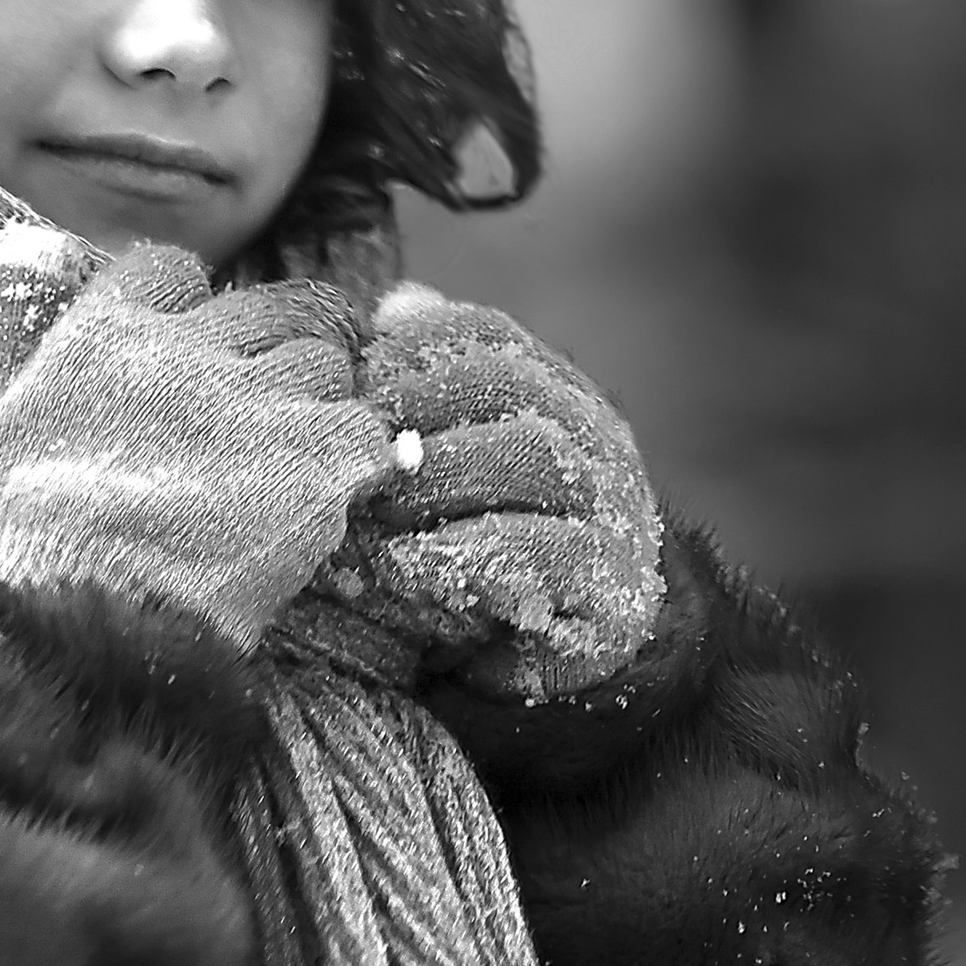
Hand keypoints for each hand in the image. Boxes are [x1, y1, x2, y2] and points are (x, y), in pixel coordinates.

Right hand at [0, 228, 395, 649]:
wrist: (84, 618)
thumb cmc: (20, 537)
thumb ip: (8, 327)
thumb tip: (22, 242)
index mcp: (109, 332)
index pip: (173, 270)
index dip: (189, 312)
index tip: (188, 357)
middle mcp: (191, 349)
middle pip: (270, 310)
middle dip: (272, 352)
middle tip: (262, 416)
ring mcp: (260, 400)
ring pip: (327, 363)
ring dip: (318, 406)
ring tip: (292, 464)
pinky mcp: (317, 458)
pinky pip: (370, 433)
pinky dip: (359, 463)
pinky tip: (330, 499)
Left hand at [347, 285, 662, 699]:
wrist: (546, 662)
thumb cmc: (475, 547)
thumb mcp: (446, 459)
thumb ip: (426, 390)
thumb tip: (396, 303)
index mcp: (553, 392)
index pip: (488, 333)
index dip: (414, 345)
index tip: (358, 379)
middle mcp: (594, 437)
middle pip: (506, 382)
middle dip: (416, 407)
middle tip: (353, 450)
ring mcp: (612, 508)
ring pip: (529, 453)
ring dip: (436, 478)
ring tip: (377, 511)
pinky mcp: (608, 587)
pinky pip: (537, 550)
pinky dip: (459, 555)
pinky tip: (407, 569)